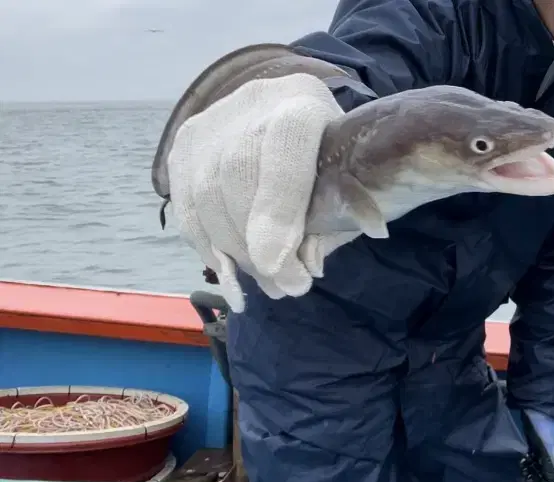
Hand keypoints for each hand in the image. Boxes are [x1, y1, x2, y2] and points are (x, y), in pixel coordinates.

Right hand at [166, 73, 344, 310]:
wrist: (296, 115)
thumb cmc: (331, 159)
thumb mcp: (349, 184)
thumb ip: (332, 222)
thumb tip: (302, 267)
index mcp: (303, 102)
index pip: (285, 148)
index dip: (277, 209)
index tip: (278, 266)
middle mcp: (252, 102)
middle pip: (235, 175)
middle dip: (255, 246)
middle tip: (282, 287)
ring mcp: (211, 120)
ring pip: (204, 194)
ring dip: (233, 252)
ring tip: (265, 282)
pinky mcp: (184, 143)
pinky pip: (186, 205)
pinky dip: (207, 245)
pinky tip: (232, 270)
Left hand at [521, 409, 553, 481]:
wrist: (536, 406)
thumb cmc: (544, 426)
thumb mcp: (547, 444)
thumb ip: (549, 461)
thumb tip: (549, 477)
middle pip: (550, 468)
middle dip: (540, 476)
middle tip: (528, 481)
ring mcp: (547, 446)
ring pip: (541, 462)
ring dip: (534, 469)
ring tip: (524, 473)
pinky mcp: (538, 442)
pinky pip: (535, 455)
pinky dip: (530, 461)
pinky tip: (523, 464)